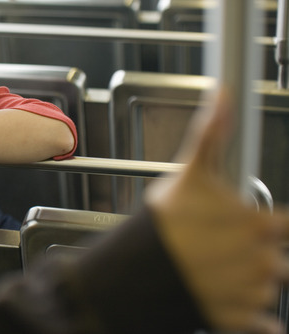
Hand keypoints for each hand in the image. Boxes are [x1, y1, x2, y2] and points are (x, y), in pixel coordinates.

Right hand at [147, 90, 288, 333]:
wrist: (132, 272)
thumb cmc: (161, 224)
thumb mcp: (188, 172)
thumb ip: (212, 135)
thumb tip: (223, 94)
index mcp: (259, 225)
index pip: (288, 226)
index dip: (272, 226)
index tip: (258, 226)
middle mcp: (263, 261)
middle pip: (276, 259)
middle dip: (254, 254)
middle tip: (219, 247)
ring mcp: (252, 294)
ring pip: (267, 287)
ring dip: (249, 282)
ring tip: (213, 270)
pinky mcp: (239, 321)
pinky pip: (265, 324)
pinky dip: (253, 318)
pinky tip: (226, 299)